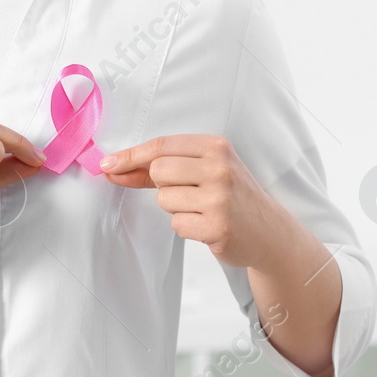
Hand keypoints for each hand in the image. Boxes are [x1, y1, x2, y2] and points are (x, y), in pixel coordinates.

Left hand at [99, 134, 283, 269]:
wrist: (269, 231)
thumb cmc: (231, 195)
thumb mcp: (206, 170)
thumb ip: (163, 167)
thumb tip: (114, 168)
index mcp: (217, 147)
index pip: (162, 145)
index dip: (131, 155)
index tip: (107, 165)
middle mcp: (220, 168)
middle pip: (159, 170)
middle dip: (162, 184)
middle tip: (187, 192)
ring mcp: (220, 198)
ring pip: (165, 199)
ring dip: (176, 208)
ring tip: (202, 209)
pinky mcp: (218, 227)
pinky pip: (177, 224)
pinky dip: (186, 227)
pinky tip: (208, 225)